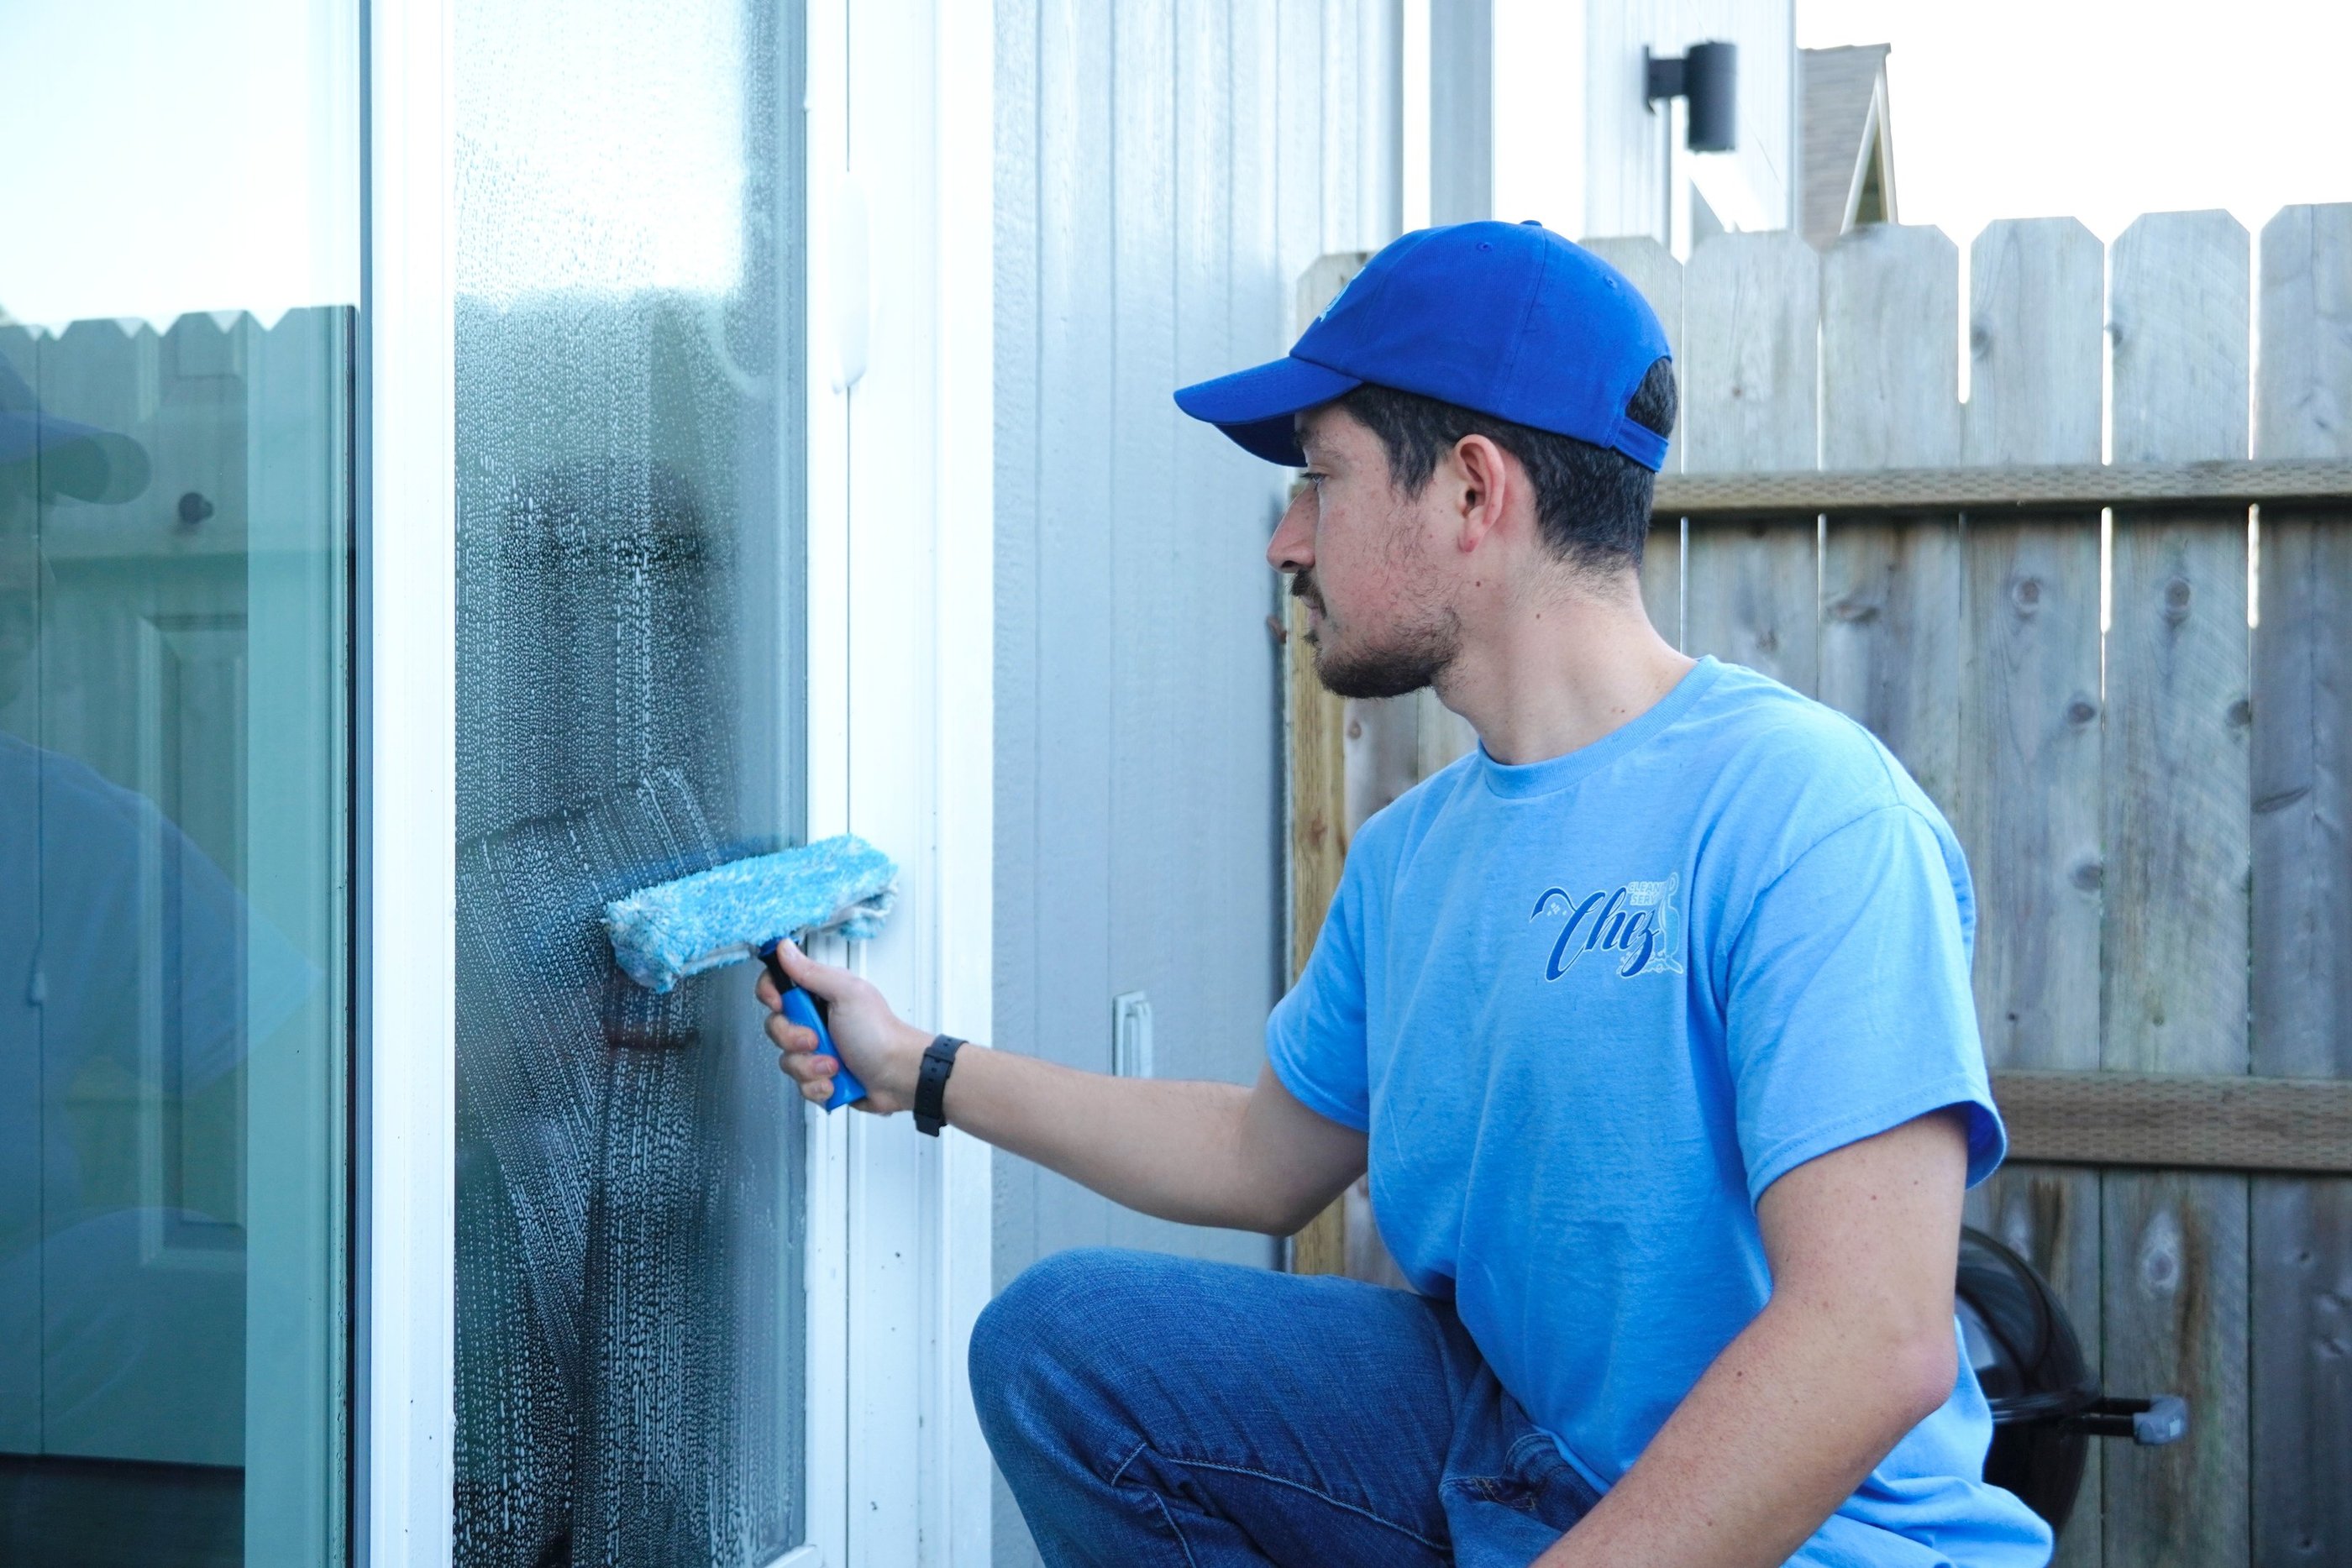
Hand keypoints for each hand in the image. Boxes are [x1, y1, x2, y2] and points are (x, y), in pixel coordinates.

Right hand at [756, 940, 930, 1112]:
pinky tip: (836, 1080)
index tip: (781, 1004)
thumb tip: (785, 948)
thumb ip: (812, 972)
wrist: (898, 1075)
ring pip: (787, 1059)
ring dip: (811, 1066)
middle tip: (818, 1039)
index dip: (771, 994)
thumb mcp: (847, 994)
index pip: (777, 985)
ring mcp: (816, 1049)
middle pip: (776, 1026)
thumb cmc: (880, 1033)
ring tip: (835, 1064)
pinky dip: (818, 1085)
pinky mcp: (819, 1075)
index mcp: (820, 994)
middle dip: (794, 1039)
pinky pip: (800, 1084)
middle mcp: (815, 1020)